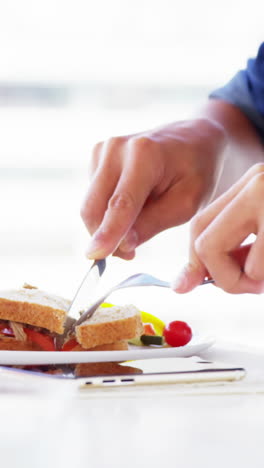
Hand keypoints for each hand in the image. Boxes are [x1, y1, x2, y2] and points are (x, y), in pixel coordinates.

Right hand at [81, 118, 225, 258]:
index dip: (107, 232)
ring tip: (139, 225)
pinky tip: (133, 206)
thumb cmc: (195, 172)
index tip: (95, 255)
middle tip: (129, 254)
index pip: (121, 203)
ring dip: (106, 226)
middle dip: (104, 237)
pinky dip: (107, 211)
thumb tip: (121, 245)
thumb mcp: (187, 204)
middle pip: (93, 206)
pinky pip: (93, 197)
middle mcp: (116, 148)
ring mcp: (103, 149)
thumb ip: (153, 224)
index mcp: (144, 155)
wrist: (192, 139)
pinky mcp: (97, 156)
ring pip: (90, 205)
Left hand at [173, 163, 263, 293]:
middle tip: (249, 286)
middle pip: (200, 237)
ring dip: (239, 280)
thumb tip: (187, 281)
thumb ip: (236, 249)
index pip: (201, 225)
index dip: (196, 262)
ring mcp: (263, 195)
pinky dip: (262, 279)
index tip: (193, 284)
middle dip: (216, 274)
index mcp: (250, 187)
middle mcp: (254, 183)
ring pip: (212, 250)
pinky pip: (252, 266)